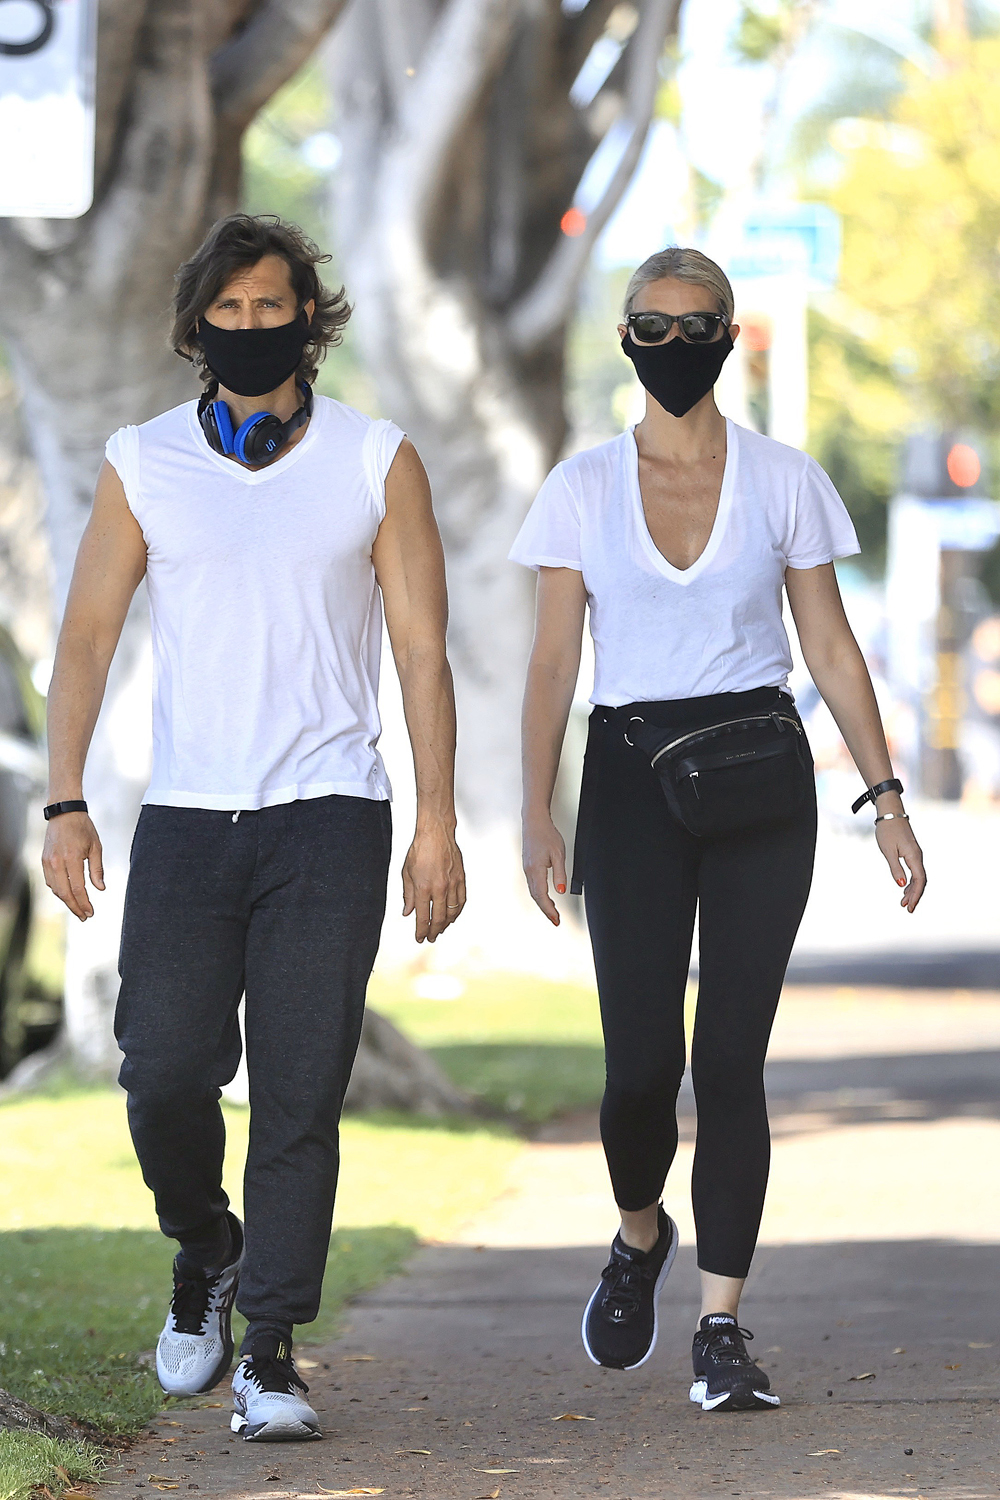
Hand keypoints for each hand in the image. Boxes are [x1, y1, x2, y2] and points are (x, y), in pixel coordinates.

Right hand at [41, 811, 104, 920]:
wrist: (64, 812)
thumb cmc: (83, 828)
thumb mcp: (96, 847)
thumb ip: (97, 869)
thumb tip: (101, 889)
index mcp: (72, 858)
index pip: (78, 888)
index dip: (84, 903)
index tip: (91, 912)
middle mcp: (57, 862)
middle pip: (65, 893)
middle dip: (75, 907)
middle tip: (84, 916)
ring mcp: (48, 861)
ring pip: (56, 889)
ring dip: (66, 900)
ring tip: (78, 908)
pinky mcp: (43, 860)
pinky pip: (50, 881)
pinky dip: (58, 890)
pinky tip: (68, 894)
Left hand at [402, 821, 465, 942]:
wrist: (436, 834)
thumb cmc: (420, 850)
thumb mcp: (406, 873)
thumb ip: (407, 895)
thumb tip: (407, 912)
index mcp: (423, 888)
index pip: (422, 917)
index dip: (421, 931)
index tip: (420, 938)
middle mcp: (439, 888)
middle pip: (438, 918)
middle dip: (434, 931)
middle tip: (431, 938)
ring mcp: (452, 884)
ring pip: (452, 912)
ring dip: (446, 924)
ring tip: (441, 929)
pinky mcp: (461, 879)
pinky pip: (461, 901)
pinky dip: (457, 911)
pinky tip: (453, 916)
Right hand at [522, 812, 566, 925]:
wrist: (534, 821)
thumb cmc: (546, 834)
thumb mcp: (558, 854)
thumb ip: (560, 874)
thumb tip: (561, 891)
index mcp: (535, 870)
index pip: (542, 896)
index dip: (549, 910)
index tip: (556, 919)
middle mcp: (528, 871)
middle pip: (536, 896)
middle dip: (546, 910)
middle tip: (555, 920)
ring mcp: (527, 868)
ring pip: (533, 891)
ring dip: (542, 903)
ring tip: (552, 912)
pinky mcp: (528, 866)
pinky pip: (532, 884)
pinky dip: (539, 894)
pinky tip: (545, 897)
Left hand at [875, 816, 925, 911]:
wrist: (890, 813)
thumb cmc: (887, 831)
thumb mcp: (888, 851)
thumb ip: (895, 869)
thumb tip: (901, 885)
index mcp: (914, 857)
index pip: (919, 880)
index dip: (916, 895)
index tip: (910, 907)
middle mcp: (918, 856)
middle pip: (920, 881)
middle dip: (915, 896)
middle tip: (907, 909)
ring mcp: (915, 855)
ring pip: (917, 876)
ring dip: (912, 890)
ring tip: (903, 902)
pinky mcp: (911, 852)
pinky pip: (914, 870)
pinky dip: (910, 881)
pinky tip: (904, 888)